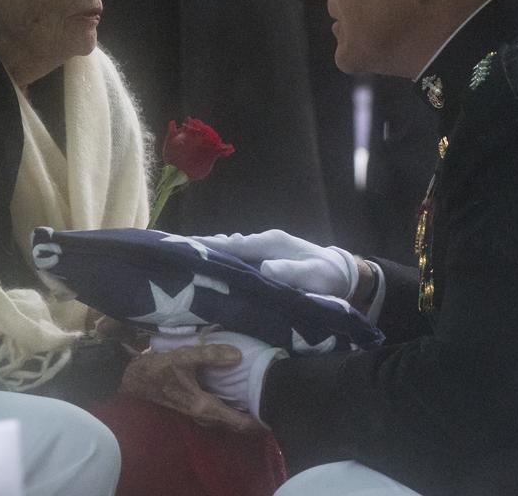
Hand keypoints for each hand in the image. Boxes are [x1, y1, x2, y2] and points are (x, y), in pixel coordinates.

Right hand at [151, 331, 284, 419]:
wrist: (133, 380)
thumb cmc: (158, 370)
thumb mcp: (183, 357)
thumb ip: (210, 355)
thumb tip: (238, 356)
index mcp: (203, 406)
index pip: (236, 422)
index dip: (255, 423)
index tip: (273, 417)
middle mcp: (201, 415)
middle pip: (232, 424)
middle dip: (251, 420)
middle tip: (269, 408)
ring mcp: (195, 413)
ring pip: (223, 420)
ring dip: (238, 416)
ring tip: (255, 404)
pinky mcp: (191, 408)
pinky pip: (216, 413)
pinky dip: (227, 410)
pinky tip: (233, 398)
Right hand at [195, 229, 359, 298]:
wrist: (342, 273)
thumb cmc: (326, 276)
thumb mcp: (312, 276)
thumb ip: (289, 271)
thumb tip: (264, 267)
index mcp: (270, 242)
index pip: (234, 245)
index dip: (210, 247)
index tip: (186, 248)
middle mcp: (263, 241)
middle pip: (227, 245)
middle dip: (204, 248)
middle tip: (175, 253)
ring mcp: (263, 248)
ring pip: (230, 250)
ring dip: (211, 254)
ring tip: (184, 259)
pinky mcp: (264, 257)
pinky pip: (238, 257)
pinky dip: (222, 259)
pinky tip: (208, 265)